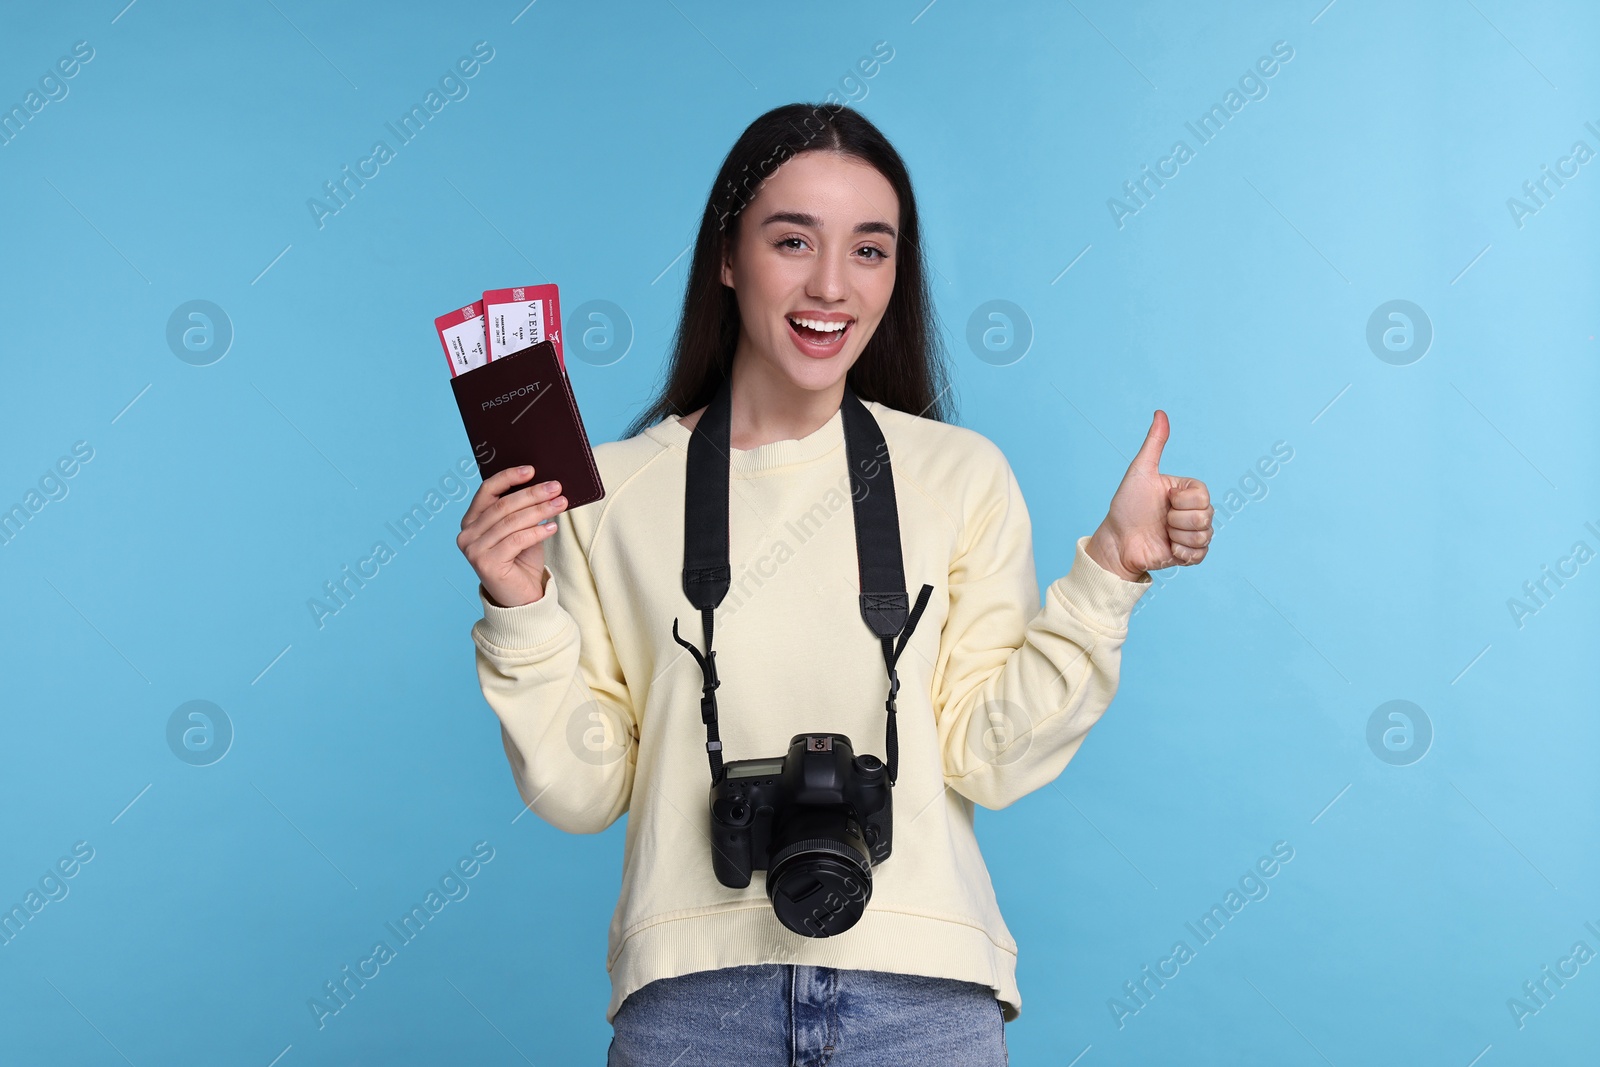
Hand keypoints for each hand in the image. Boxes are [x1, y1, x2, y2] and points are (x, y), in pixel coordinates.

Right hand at [457, 466, 568, 606]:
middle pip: (503, 505)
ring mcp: (473, 550)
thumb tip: (543, 484)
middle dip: (532, 493)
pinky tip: (552, 527)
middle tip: (556, 487)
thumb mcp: (521, 530)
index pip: (487, 490)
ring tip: (561, 503)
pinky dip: (537, 532)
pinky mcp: (486, 564)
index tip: (532, 470)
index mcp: (471, 520)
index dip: (509, 477)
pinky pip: (516, 540)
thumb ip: (522, 510)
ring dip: (539, 510)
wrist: (522, 598)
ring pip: (511, 522)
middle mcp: (467, 534)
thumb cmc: (521, 561)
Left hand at [1086, 410, 1212, 581]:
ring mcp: (1193, 533)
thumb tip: (1160, 413)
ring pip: (1204, 535)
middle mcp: (1194, 511)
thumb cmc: (1127, 505)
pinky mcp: (1190, 555)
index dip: (1181, 501)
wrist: (1117, 540)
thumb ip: (1154, 443)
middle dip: (1176, 520)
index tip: (1164, 500)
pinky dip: (1182, 553)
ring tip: (1162, 533)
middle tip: (1160, 519)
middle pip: (1206, 516)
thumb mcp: (1140, 471)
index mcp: (1187, 492)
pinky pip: (1201, 554)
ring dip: (1177, 536)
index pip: (1203, 496)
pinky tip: (1168, 548)